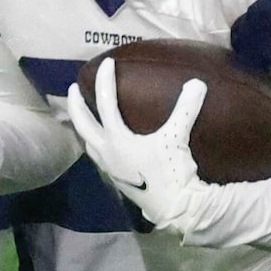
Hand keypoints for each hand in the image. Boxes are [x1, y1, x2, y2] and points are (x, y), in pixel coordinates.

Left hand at [64, 57, 211, 235]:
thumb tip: (197, 82)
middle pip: (82, 125)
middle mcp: (106, 152)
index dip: (105, 81)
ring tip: (85, 118)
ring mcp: (109, 168)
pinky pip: (98, 157)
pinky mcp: (116, 179)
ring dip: (84, 128)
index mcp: (116, 140)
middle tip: (72, 89)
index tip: (106, 63)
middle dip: (75, 106)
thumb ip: (185, 109)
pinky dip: (96, 145)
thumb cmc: (170, 172)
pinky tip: (105, 146)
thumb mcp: (176, 138)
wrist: (173, 207)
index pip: (105, 104)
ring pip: (88, 143)